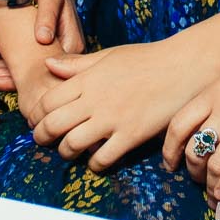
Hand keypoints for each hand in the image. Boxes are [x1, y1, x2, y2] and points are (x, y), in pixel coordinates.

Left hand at [0, 0, 84, 92]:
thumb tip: (43, 39)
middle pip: (32, 76)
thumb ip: (47, 15)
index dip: (15, 78)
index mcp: (70, 46)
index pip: (42, 71)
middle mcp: (63, 55)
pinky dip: (3, 64)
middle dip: (2, 79)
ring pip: (25, 71)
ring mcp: (52, 54)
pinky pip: (23, 62)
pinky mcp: (41, 50)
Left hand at [31, 41, 203, 171]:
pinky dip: (94, 164)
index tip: (38, 120)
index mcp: (88, 78)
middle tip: (43, 141)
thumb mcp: (109, 56)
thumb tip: (48, 64)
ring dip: (65, 152)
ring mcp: (112, 119)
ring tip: (68, 151)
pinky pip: (103, 158)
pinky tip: (96, 160)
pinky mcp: (131, 135)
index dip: (37, 114)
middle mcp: (95, 100)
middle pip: (53, 125)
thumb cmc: (146, 59)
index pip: (47, 101)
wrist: (182, 67)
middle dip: (42, 137)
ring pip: (72, 144)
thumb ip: (78, 64)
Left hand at [163, 28, 219, 201]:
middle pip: (194, 149)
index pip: (178, 125)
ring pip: (214, 164)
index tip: (172, 165)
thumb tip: (208, 132)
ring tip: (214, 195)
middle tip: (200, 181)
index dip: (170, 150)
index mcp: (214, 92)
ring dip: (210, 185)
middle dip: (193, 173)